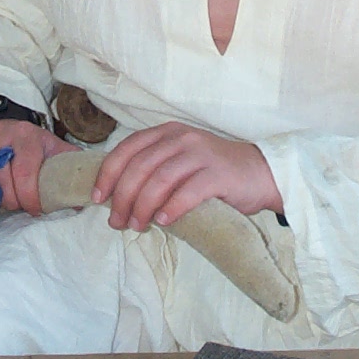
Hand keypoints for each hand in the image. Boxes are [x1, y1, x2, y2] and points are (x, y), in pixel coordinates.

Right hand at [0, 93, 76, 217]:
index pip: (25, 171)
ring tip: (0, 205)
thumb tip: (82, 199)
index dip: (29, 197)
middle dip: (11, 201)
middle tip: (17, 207)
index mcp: (26, 136)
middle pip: (1, 179)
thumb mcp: (54, 149)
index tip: (34, 210)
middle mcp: (0, 137)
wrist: (6, 122)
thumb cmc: (33, 144)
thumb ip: (69, 170)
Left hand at [92, 122, 282, 231]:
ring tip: (137, 225)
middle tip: (117, 222)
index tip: (97, 198)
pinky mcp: (218, 175)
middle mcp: (182, 138)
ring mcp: (201, 154)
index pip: (127, 149)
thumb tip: (117, 198)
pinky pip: (188, 192)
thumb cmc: (213, 174)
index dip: (108, 174)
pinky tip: (163, 221)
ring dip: (142, 206)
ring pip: (160, 179)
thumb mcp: (179, 162)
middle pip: (140, 166)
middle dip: (122, 197)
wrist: (261, 174)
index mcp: (167, 133)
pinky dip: (171, 208)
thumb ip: (153, 170)